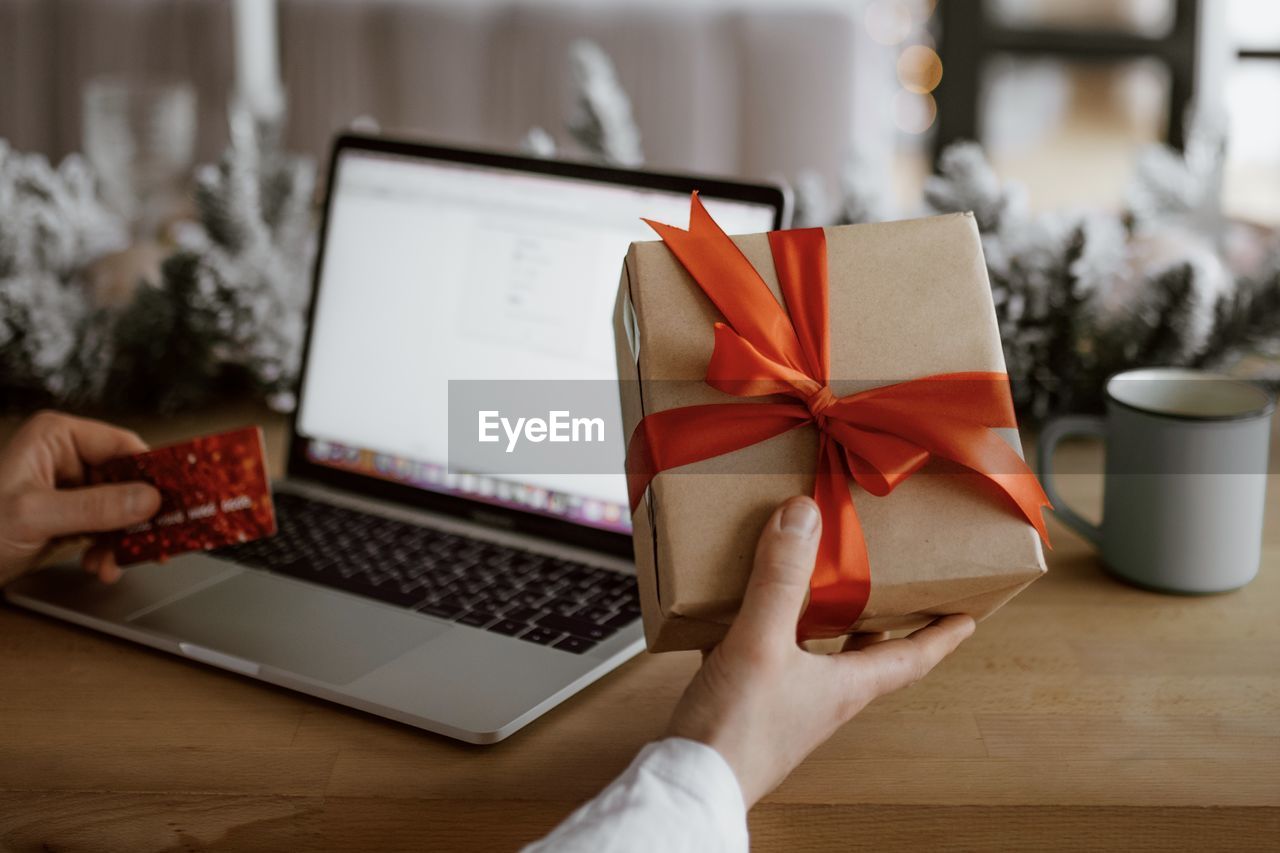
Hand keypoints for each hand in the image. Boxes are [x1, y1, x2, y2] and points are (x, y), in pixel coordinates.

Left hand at [0, 411, 160, 585]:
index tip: (175, 500)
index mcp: (58, 438)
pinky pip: (107, 528)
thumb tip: (148, 499)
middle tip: (157, 540)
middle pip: (129, 480)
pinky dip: (109, 550)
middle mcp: (67, 458)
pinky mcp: (70, 516)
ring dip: (124, 540)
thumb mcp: (36, 515)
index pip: (124, 447)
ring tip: (116, 562)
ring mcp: (70, 488)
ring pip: (122, 509)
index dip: (153, 474)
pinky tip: (101, 565)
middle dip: (138, 517)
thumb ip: (95, 507)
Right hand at [667, 495, 975, 806]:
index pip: (910, 657)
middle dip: (882, 618)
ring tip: (812, 580)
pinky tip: (735, 607)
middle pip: (866, 652)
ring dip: (822, 617)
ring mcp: (786, 701)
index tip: (968, 615)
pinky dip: (762, 627)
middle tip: (892, 585)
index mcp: (844, 685)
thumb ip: (781, 580)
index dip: (941, 634)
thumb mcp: (763, 642)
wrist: (691, 781)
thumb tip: (804, 517)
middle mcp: (822, 694)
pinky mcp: (749, 703)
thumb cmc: (737, 731)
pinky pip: (766, 655)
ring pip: (816, 651)